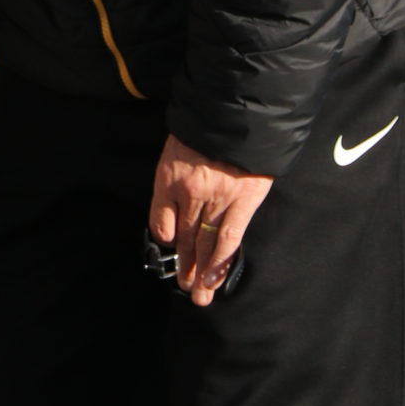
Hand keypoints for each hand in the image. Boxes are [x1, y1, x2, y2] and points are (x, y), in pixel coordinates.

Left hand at [150, 135, 271, 304]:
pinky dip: (222, 260)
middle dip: (184, 266)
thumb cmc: (207, 125)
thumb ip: (174, 176)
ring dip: (201, 272)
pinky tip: (216, 278)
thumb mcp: (178, 144)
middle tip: (186, 289)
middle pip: (184, 237)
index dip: (165, 239)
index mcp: (169, 177)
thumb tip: (175, 210)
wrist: (239, 109)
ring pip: (205, 243)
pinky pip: (230, 236)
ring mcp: (217, 198)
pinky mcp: (243, 200)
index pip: (160, 219)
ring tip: (200, 296)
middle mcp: (190, 192)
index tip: (171, 251)